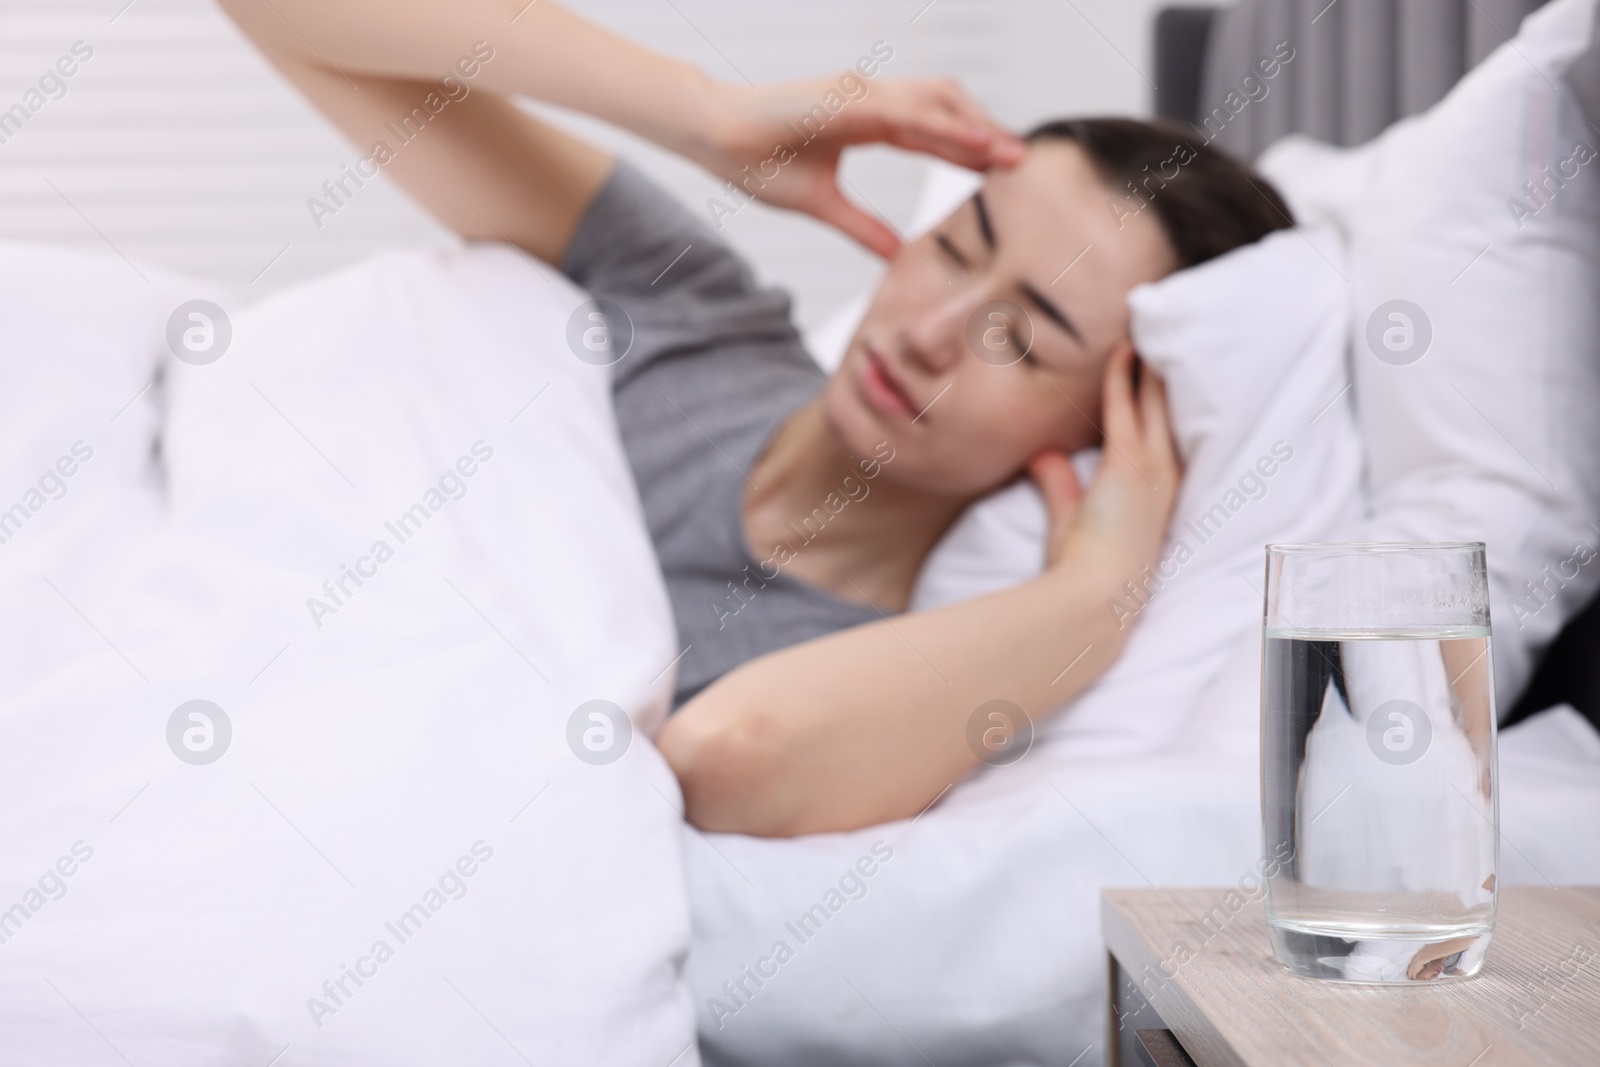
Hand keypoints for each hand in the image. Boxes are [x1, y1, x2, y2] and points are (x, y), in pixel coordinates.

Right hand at [687, 76, 1024, 256]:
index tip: (1001, 171)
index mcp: (865, 122)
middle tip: (1019, 162)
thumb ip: (863, 228)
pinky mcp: (849, 97)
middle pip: (944, 108)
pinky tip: (975, 142)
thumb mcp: (823, 205)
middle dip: (983, 132)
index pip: (930, 132)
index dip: (966, 149)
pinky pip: (909, 111)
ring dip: (976, 125)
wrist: (713, 137)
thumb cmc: (756, 163)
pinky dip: (946, 125)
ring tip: (1010, 153)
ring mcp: (861, 92)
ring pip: (936, 100)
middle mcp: (870, 99)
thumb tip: (896, 256)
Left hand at [1028, 346, 1180, 579]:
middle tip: (1159, 334)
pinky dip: (1124, 376)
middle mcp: (1164, 475)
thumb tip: (1042, 454)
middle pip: (1168, 410)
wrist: (1096, 596)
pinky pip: (1126, 408)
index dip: (1160, 400)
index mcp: (1159, 491)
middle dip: (1163, 372)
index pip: (1162, 433)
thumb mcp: (1073, 518)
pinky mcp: (1129, 465)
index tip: (1154, 369)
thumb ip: (1059, 482)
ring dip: (1149, 365)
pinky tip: (1122, 350)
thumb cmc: (1085, 568)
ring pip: (1155, 402)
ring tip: (1145, 330)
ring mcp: (1151, 468)